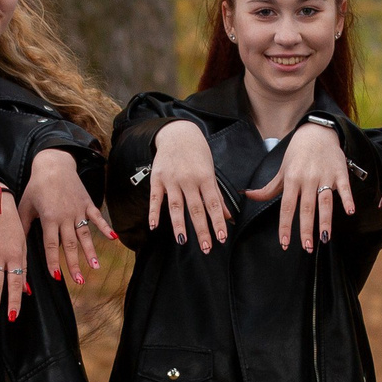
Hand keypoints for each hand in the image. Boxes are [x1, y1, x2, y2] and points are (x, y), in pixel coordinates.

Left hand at [19, 148, 115, 285]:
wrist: (53, 164)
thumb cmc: (36, 186)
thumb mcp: (26, 206)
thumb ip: (23, 227)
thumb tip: (16, 247)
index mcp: (49, 218)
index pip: (51, 245)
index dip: (53, 261)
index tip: (56, 276)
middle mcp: (65, 216)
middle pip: (70, 245)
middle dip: (74, 264)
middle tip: (79, 281)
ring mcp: (78, 210)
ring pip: (85, 235)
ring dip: (90, 252)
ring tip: (95, 267)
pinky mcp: (87, 203)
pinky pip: (97, 217)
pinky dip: (105, 227)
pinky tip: (113, 238)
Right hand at [146, 120, 227, 251]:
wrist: (178, 133)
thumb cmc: (198, 153)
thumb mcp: (211, 171)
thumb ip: (217, 195)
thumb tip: (228, 216)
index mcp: (205, 177)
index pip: (213, 204)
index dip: (217, 222)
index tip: (221, 238)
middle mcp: (189, 179)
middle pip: (196, 209)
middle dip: (202, 229)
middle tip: (206, 248)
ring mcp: (172, 179)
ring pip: (176, 206)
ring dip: (179, 225)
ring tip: (183, 241)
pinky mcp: (157, 178)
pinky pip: (155, 198)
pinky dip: (154, 212)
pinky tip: (154, 226)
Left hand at [243, 121, 350, 251]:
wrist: (317, 132)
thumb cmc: (298, 153)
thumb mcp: (282, 170)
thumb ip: (268, 188)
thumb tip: (248, 195)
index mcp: (292, 179)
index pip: (286, 207)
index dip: (285, 226)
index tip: (285, 243)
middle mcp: (308, 179)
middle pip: (306, 208)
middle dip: (306, 229)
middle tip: (307, 247)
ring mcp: (325, 176)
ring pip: (325, 201)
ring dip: (326, 221)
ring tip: (325, 239)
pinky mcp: (340, 172)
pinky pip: (344, 188)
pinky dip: (347, 199)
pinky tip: (350, 212)